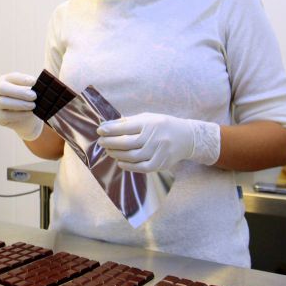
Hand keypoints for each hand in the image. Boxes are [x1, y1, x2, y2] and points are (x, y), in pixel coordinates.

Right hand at [0, 72, 43, 140]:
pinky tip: (29, 113)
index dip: (22, 79)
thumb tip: (42, 85)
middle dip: (19, 92)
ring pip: (2, 102)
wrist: (25, 118)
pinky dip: (19, 114)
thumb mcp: (30, 91)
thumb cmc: (27, 100)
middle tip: (34, 96)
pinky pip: (6, 115)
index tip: (35, 82)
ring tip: (33, 105)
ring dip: (20, 104)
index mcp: (5, 80)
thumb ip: (33, 88)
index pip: (11, 77)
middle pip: (2, 88)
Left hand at [96, 112, 220, 172]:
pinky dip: (129, 166)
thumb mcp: (148, 118)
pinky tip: (120, 162)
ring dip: (117, 154)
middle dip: (111, 142)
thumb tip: (107, 126)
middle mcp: (155, 137)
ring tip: (109, 151)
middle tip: (101, 142)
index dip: (110, 129)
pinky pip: (142, 167)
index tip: (100, 131)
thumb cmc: (162, 125)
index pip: (126, 127)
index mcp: (150, 123)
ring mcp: (159, 151)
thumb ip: (128, 122)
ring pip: (132, 156)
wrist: (186, 137)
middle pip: (127, 142)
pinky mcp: (161, 163)